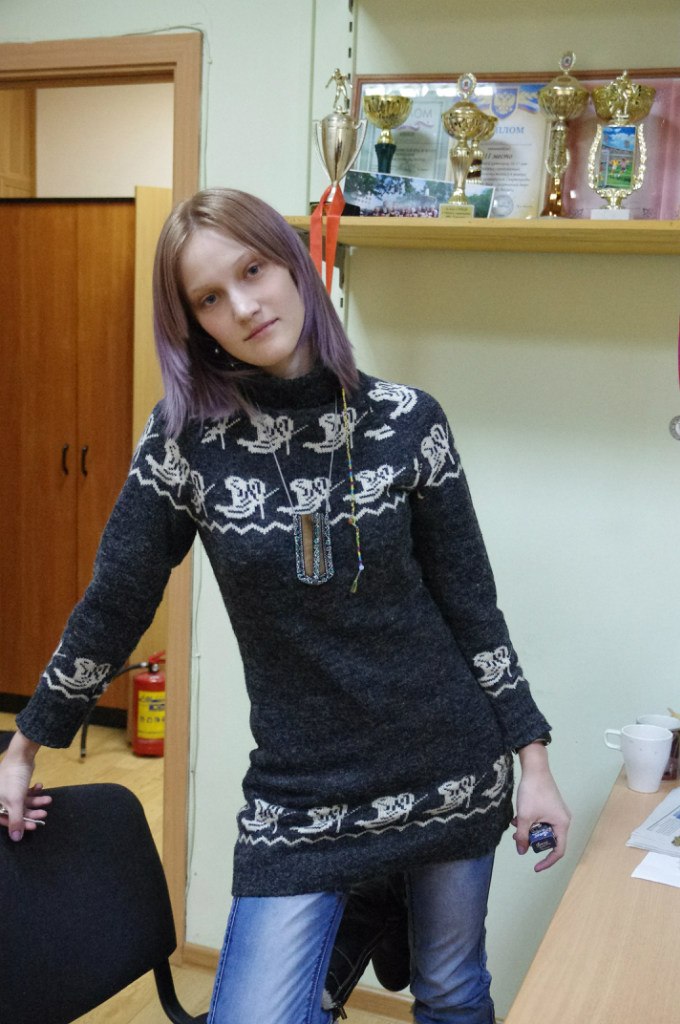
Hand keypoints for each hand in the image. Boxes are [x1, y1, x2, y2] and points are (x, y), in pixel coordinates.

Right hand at [0, 730, 49, 839]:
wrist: (21, 755)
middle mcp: (0, 798)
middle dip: (32, 812)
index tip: (35, 825)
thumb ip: (16, 820)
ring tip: (48, 799)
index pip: (6, 820)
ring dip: (36, 801)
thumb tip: (16, 839)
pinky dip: (34, 791)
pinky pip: (26, 792)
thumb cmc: (13, 779)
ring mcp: (9, 791)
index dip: (21, 824)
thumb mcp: (15, 802)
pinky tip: (40, 786)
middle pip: (17, 811)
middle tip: (44, 813)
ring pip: (23, 802)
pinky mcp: (17, 784)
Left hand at [513, 742, 570, 871]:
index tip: (536, 867)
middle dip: (533, 841)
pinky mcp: (551, 806)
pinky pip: (543, 821)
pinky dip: (532, 821)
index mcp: (562, 824)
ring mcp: (558, 812)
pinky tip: (519, 816)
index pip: (559, 851)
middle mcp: (563, 820)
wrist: (535, 768)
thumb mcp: (525, 817)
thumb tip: (521, 851)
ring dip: (530, 830)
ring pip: (544, 830)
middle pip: (550, 839)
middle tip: (519, 838)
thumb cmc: (532, 791)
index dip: (547, 861)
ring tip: (516, 825)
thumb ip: (523, 836)